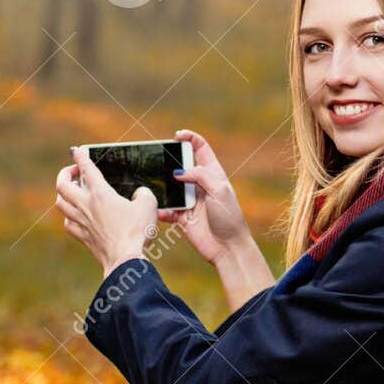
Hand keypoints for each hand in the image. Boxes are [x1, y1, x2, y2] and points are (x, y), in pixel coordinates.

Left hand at [55, 146, 158, 274]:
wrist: (125, 260)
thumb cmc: (137, 232)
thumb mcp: (149, 205)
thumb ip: (143, 194)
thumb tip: (139, 194)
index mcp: (100, 194)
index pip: (87, 169)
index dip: (81, 156)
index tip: (77, 150)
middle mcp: (86, 206)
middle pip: (62, 185)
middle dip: (65, 174)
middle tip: (74, 171)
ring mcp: (81, 222)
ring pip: (61, 203)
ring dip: (64, 194)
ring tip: (72, 190)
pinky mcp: (82, 237)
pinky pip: (68, 223)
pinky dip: (69, 216)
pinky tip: (75, 216)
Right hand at [159, 128, 254, 267]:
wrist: (228, 248)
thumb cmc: (230, 218)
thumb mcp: (220, 191)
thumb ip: (200, 176)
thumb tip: (178, 171)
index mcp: (212, 174)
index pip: (200, 148)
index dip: (189, 138)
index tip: (177, 136)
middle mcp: (199, 185)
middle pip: (180, 165)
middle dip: (169, 161)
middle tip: (158, 160)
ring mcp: (189, 200)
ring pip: (169, 186)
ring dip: (161, 185)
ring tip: (153, 184)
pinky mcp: (181, 216)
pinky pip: (166, 209)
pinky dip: (160, 209)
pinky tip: (158, 209)